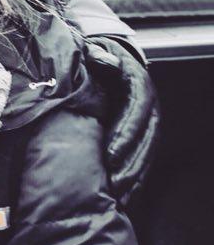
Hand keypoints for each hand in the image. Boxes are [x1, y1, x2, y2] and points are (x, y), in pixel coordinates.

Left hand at [84, 34, 158, 206]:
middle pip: (145, 140)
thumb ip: (98, 55)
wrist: (109, 55)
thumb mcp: (96, 50)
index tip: (110, 156)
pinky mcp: (142, 133)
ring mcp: (148, 122)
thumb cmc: (97, 55)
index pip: (136, 114)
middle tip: (114, 184)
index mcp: (138, 86)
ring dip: (135, 175)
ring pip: (147, 152)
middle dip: (131, 164)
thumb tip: (105, 61)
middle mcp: (148, 107)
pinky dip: (136, 176)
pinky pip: (143, 157)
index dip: (125, 135)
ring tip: (119, 195)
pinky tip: (126, 195)